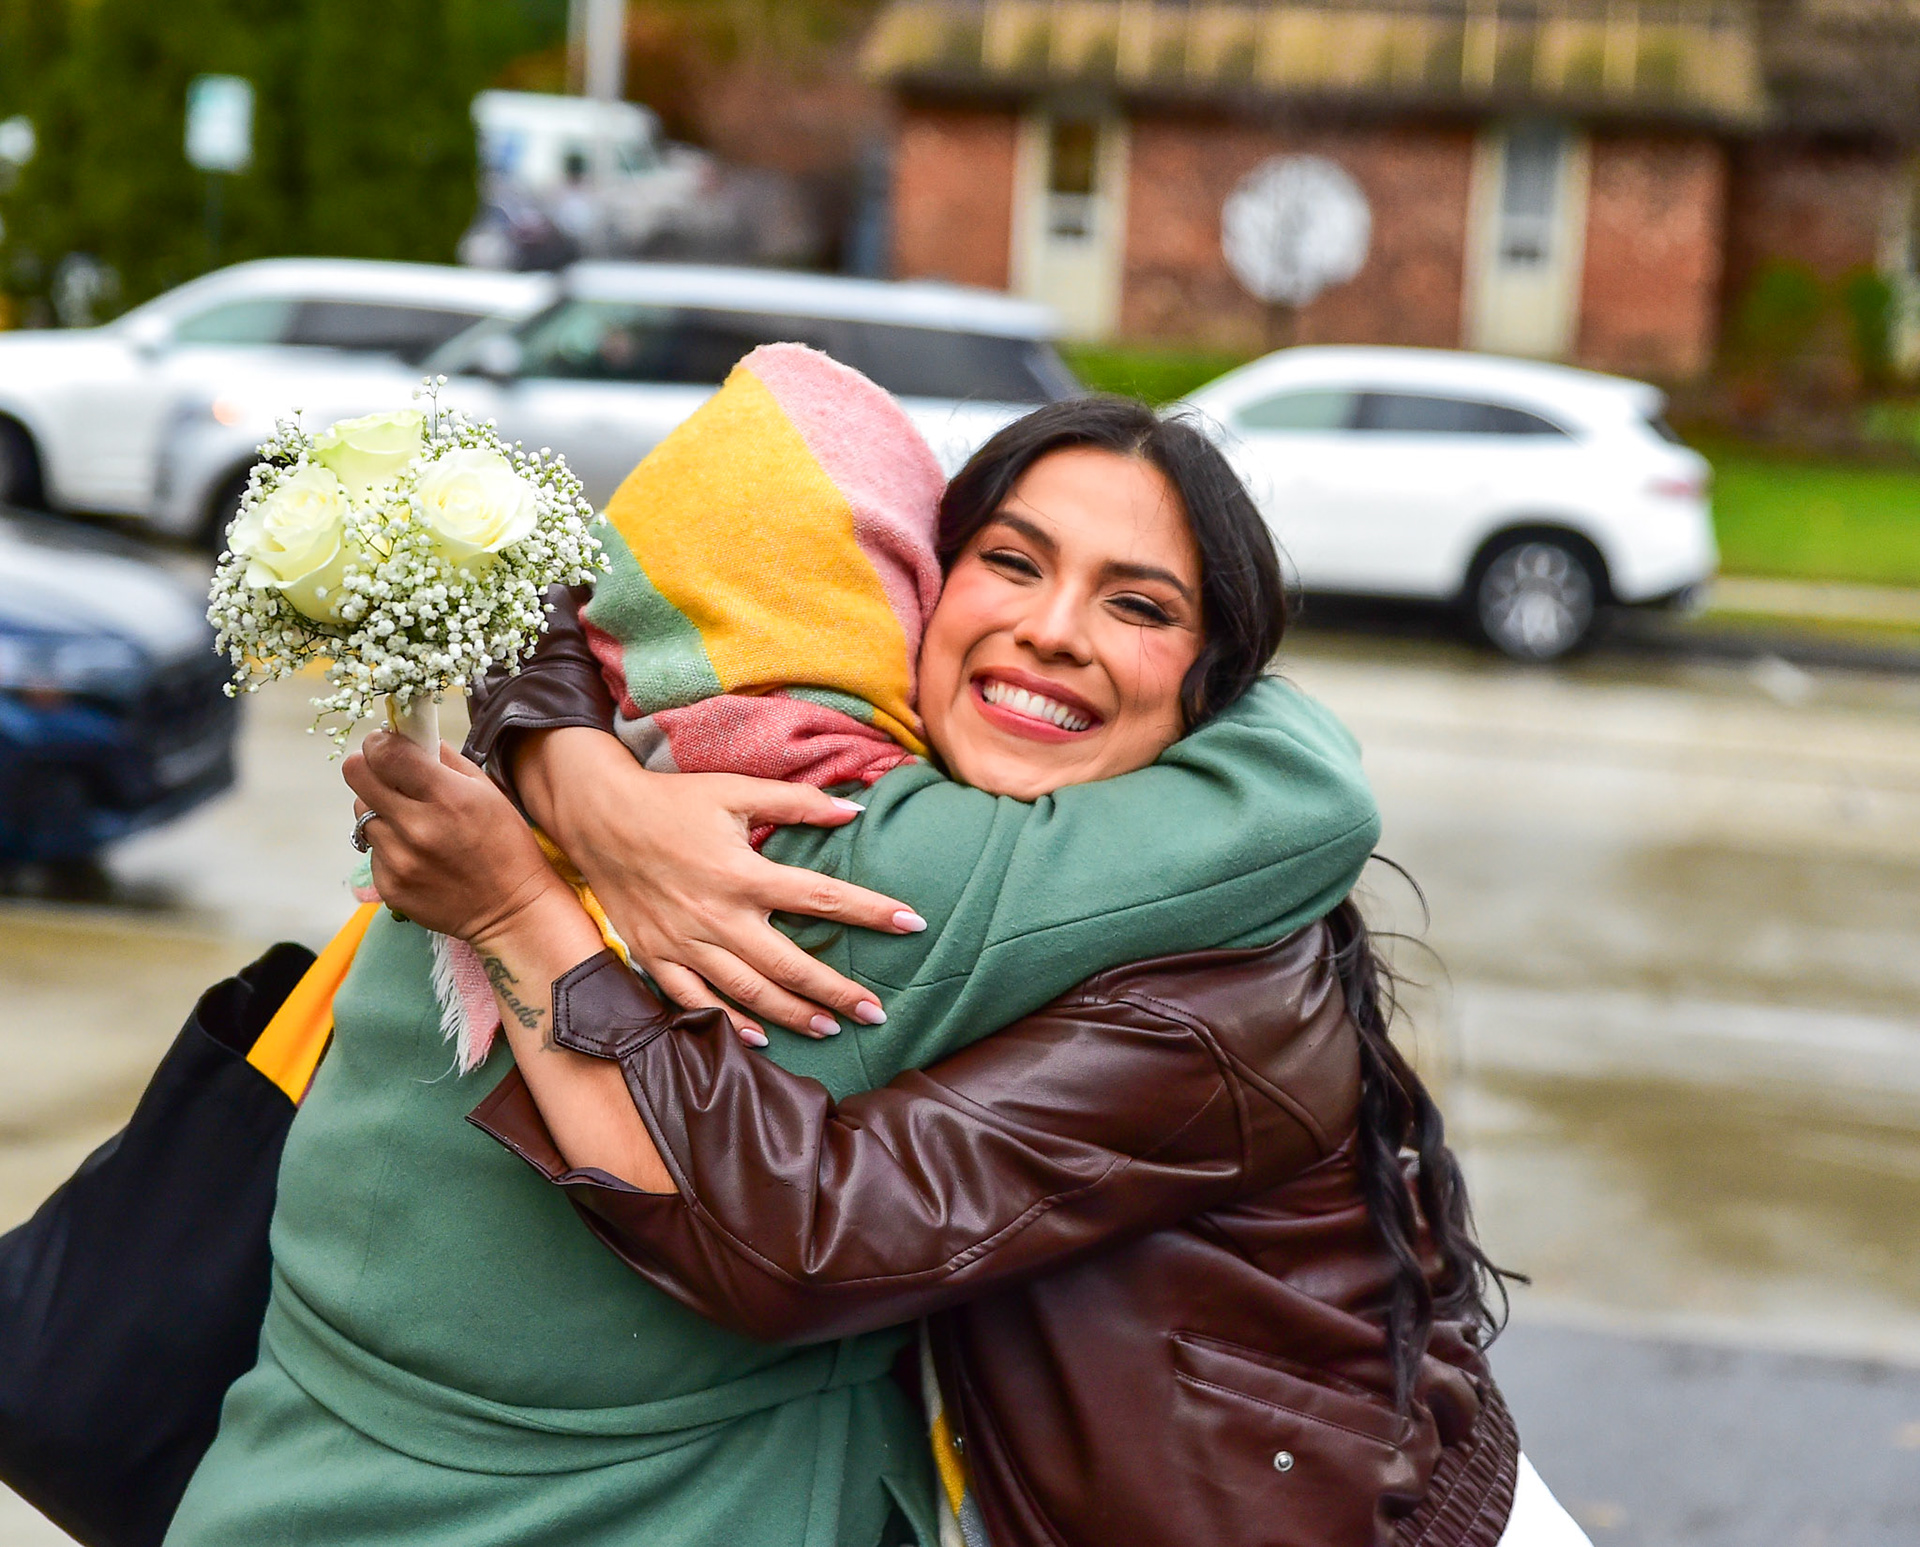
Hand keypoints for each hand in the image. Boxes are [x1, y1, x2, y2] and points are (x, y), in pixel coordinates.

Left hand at [343, 732, 576, 946]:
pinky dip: (388, 844)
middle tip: (387, 775)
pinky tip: (416, 853)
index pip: (385, 753)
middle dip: (369, 768)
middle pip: (357, 776)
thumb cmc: (505, 846)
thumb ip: (446, 760)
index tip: (385, 744)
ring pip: (361, 814)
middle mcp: (416, 827)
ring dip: (379, 809)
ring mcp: (399, 860)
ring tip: (409, 820)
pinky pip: (372, 850)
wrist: (511, 909)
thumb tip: (413, 738)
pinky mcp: (389, 885)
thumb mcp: (488, 792)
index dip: (380, 743)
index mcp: (446, 797)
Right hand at [513, 727, 925, 1040]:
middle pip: (789, 964)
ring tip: (831, 1029)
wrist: (598, 817)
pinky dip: (725, 1021)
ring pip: (746, 991)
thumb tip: (854, 809)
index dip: (871, 911)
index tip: (912, 923)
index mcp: (743, 873)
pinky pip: (693, 1000)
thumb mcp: (736, 790)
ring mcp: (684, 942)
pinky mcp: (656, 956)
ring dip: (791, 1014)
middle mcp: (717, 915)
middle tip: (876, 1012)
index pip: (822, 897)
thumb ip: (797, 802)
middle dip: (837, 992)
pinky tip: (758, 1039)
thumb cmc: (673, 801)